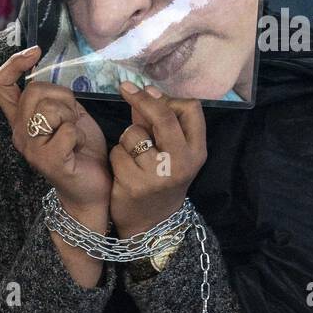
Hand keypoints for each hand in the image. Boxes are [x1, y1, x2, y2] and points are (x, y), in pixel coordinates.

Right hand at [0, 46, 111, 222]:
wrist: (94, 188)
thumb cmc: (81, 150)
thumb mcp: (68, 114)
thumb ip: (54, 97)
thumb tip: (45, 69)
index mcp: (21, 120)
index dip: (13, 63)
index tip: (35, 52)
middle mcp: (19, 133)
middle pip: (34, 91)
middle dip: (62, 98)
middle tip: (72, 118)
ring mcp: (31, 148)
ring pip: (50, 109)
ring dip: (71, 118)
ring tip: (75, 135)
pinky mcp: (47, 161)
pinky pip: (67, 130)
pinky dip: (79, 135)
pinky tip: (78, 149)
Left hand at [108, 81, 206, 236]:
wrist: (151, 224)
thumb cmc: (161, 180)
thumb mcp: (170, 152)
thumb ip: (159, 123)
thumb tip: (147, 91)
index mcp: (196, 151)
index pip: (191, 109)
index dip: (168, 98)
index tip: (148, 92)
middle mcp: (182, 163)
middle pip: (163, 116)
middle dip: (142, 99)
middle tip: (125, 88)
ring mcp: (158, 175)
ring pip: (133, 133)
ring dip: (126, 138)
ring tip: (132, 155)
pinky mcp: (134, 184)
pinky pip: (117, 152)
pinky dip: (116, 156)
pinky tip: (122, 170)